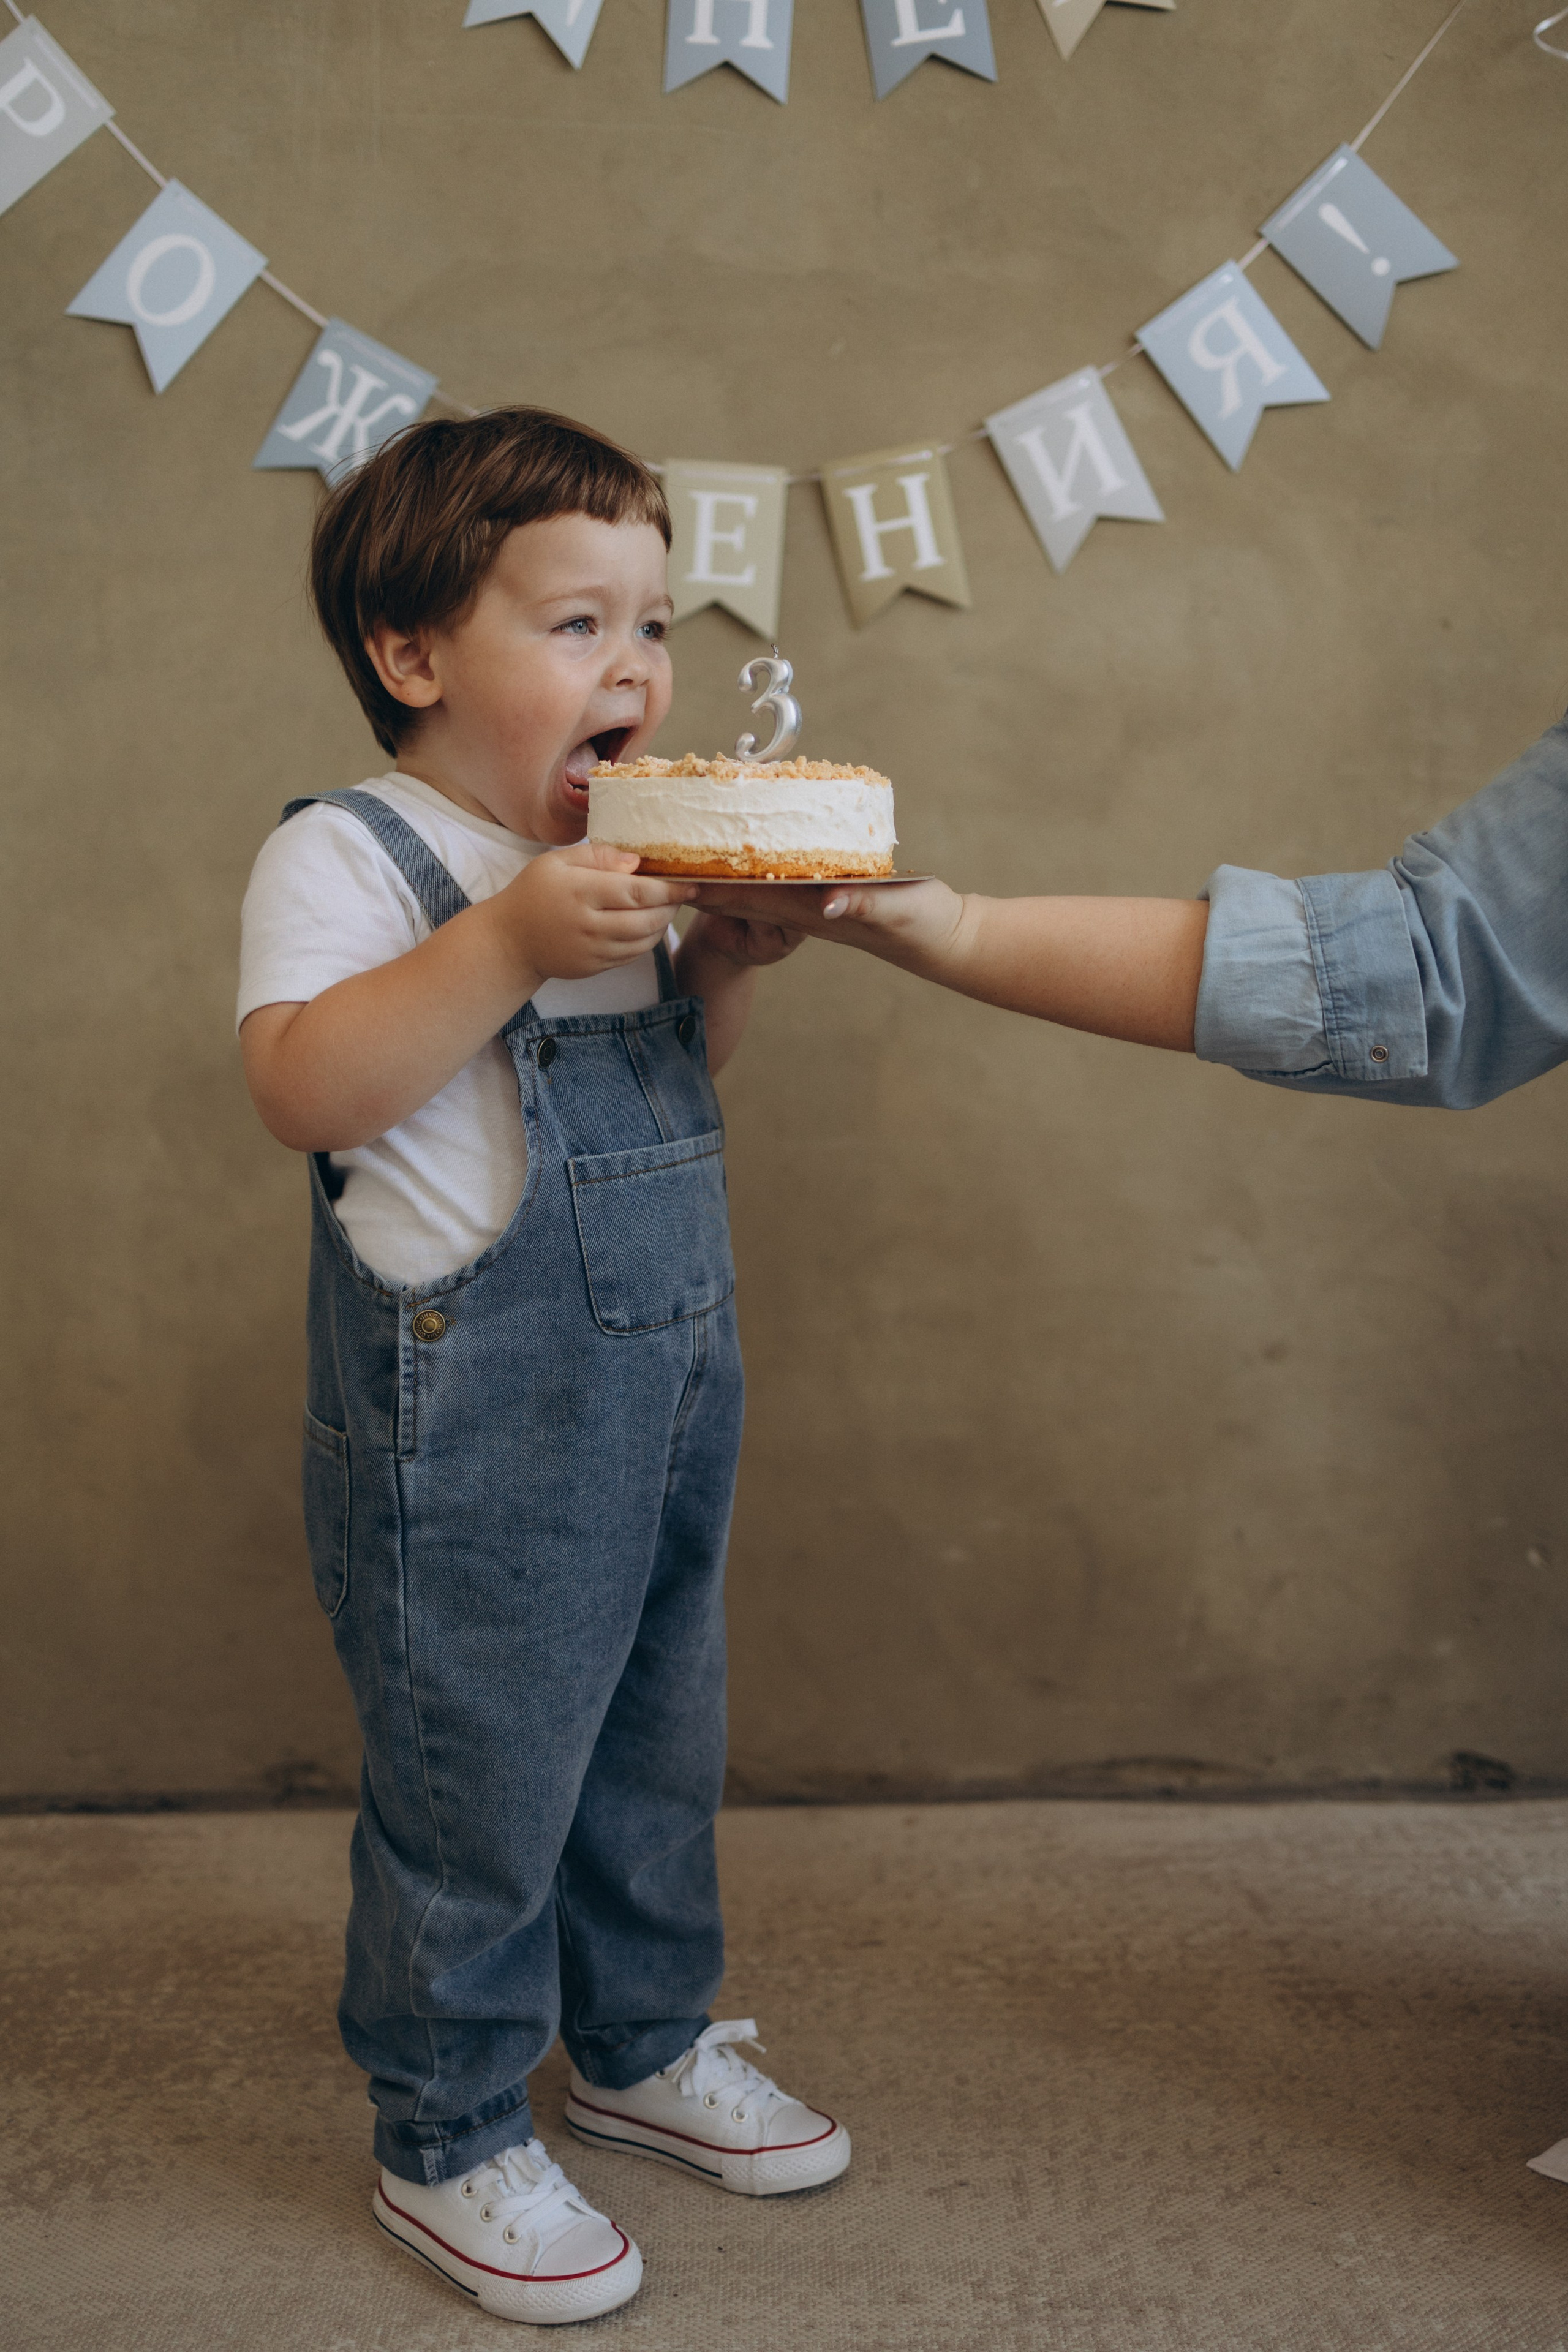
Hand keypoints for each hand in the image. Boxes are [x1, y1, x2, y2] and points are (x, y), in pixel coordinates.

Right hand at [494, 840, 695, 982]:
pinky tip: (650, 924)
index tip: (689, 881)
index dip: (668, 888)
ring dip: (664, 923)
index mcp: (580, 892)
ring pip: (644, 940)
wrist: (511, 941)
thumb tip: (636, 862)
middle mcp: (588, 925)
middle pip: (646, 918)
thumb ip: (597, 855)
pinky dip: (648, 939)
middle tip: (684, 891)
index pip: (636, 892)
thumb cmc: (535, 892)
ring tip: (669, 906)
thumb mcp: (557, 861)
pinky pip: (632, 955)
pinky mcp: (595, 967)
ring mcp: (592, 951)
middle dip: (672, 905)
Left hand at [692, 877, 965, 971]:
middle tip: (668, 862)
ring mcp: (818, 909)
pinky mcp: (831, 901)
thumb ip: (863, 905)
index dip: (717, 886)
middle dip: (707, 880)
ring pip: (760, 891)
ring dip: (727, 878)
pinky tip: (752, 861)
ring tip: (693, 859)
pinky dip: (760, 872)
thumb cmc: (923, 924)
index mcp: (815, 912)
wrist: (945, 940)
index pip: (755, 896)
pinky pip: (784, 885)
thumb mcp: (896, 910)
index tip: (678, 873)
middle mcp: (808, 913)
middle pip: (746, 895)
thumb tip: (827, 904)